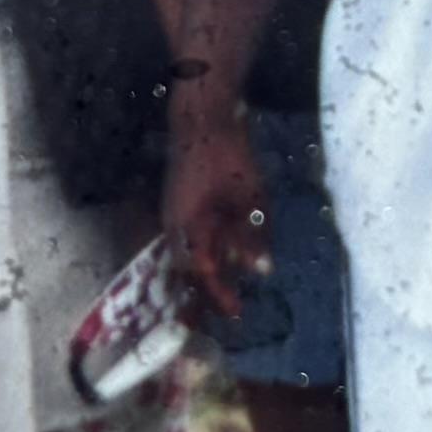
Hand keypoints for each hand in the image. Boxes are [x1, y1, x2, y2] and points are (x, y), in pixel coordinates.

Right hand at [163, 107, 268, 323]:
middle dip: (202, 295)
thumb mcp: (250, 199)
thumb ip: (253, 237)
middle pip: (185, 271)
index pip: (203, 274)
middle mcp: (173, 227)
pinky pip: (184, 241)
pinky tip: (214, 258)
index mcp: (189, 228)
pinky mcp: (176, 204)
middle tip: (221, 312)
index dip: (219, 296)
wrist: (202, 119)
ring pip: (182, 257)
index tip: (236, 313)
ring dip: (197, 276)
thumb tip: (261, 271)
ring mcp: (171, 214)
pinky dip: (197, 255)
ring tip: (215, 294)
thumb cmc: (228, 156)